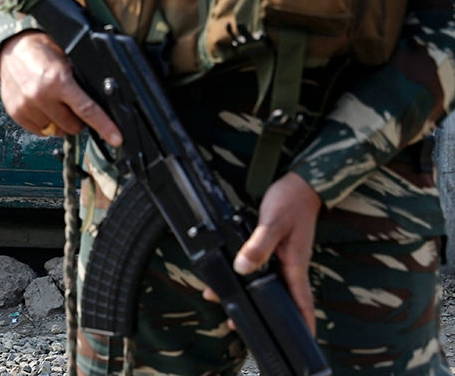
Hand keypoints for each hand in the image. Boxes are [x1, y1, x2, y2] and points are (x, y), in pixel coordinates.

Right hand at [0, 31, 121, 145]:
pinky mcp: (17, 114)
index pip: (87, 110)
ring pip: (56, 131)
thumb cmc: (42, 51)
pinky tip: (44, 107)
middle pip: (73, 126)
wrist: (12, 48)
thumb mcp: (67, 60)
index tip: (116, 138)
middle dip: (78, 120)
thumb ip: (80, 82)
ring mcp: (27, 107)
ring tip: (55, 103)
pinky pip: (40, 131)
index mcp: (58, 81)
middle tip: (73, 105)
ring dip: (60, 122)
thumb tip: (101, 101)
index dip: (104, 126)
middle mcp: (41, 96)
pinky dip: (46, 124)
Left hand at [203, 171, 321, 333]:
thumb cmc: (291, 202)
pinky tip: (235, 275)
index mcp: (295, 264)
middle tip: (238, 322)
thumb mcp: (272, 223)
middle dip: (265, 313)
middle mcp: (292, 265)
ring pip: (269, 283)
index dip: (302, 323)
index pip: (301, 302)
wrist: (299, 185)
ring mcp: (285, 258)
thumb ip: (257, 246)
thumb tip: (242, 268)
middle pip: (281, 297)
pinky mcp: (277, 250)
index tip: (300, 342)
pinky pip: (264, 269)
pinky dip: (249, 276)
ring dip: (251, 294)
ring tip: (224, 301)